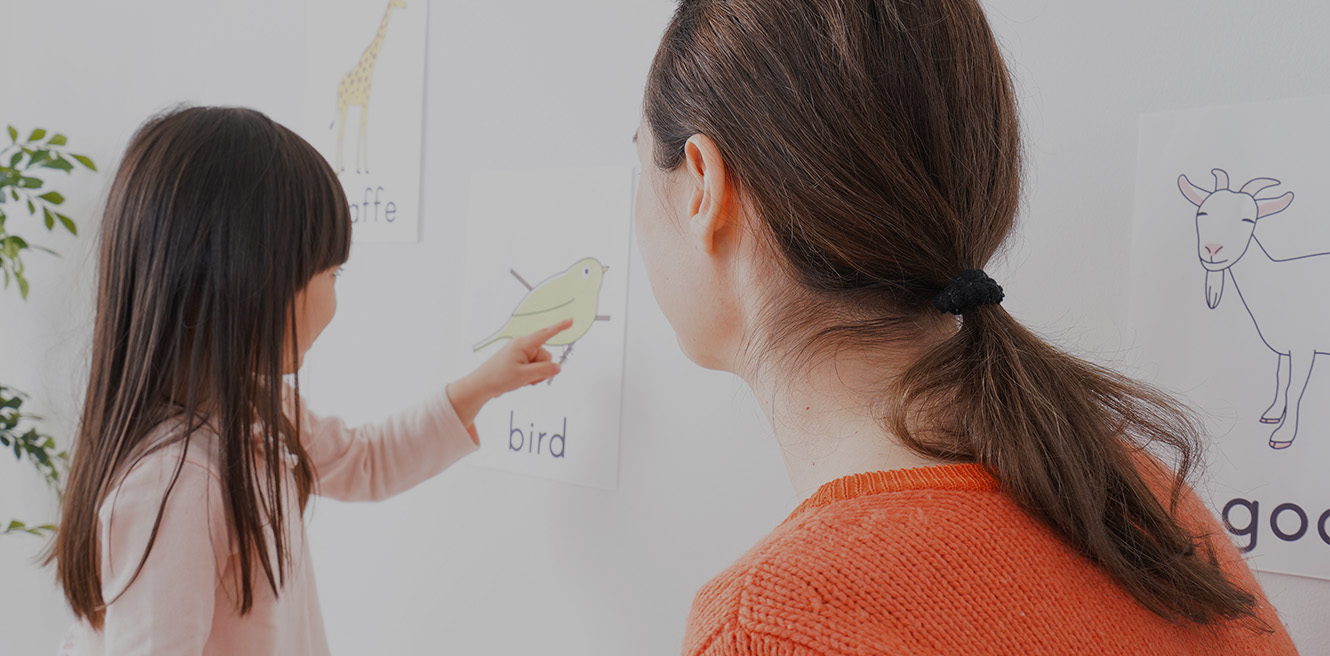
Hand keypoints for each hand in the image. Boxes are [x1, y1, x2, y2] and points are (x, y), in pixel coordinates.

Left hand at [447, 319, 571, 427]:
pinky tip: (520, 380)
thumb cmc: (497, 377)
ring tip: (521, 380)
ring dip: (535, 374)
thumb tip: (557, 367)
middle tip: (528, 379)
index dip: (560, 327)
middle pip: (545, 356)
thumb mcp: (524, 376)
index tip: (571, 320)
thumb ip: (544, 370)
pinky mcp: (518, 361)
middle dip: (541, 369)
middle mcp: (522, 345)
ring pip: (540, 364)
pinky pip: (532, 367)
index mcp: (523, 344)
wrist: (481, 385)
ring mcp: (520, 353)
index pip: (545, 333)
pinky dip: (530, 375)